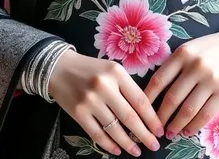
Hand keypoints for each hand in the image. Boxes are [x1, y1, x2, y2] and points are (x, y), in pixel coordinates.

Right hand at [48, 50, 163, 156]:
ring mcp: (90, 101)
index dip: (151, 118)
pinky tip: (117, 149)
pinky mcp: (78, 113)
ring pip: (114, 128)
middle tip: (154, 145)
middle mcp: (104, 86)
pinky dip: (109, 144)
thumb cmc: (90, 69)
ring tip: (137, 151)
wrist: (59, 67)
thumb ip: (127, 87)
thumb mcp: (112, 69)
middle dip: (144, 134)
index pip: (140, 100)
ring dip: (128, 143)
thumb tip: (145, 113)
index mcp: (116, 73)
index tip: (159, 130)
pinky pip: (97, 134)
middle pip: (129, 117)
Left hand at [144, 26, 218, 138]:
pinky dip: (194, 126)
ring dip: (176, 125)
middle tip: (155, 128)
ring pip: (188, 110)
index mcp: (183, 53)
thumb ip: (174, 65)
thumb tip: (155, 92)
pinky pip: (205, 114)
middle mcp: (196, 65)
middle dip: (161, 117)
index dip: (148, 99)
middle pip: (172, 98)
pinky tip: (187, 131)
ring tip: (170, 133)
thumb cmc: (211, 48)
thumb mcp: (189, 48)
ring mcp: (211, 79)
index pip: (159, 80)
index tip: (142, 111)